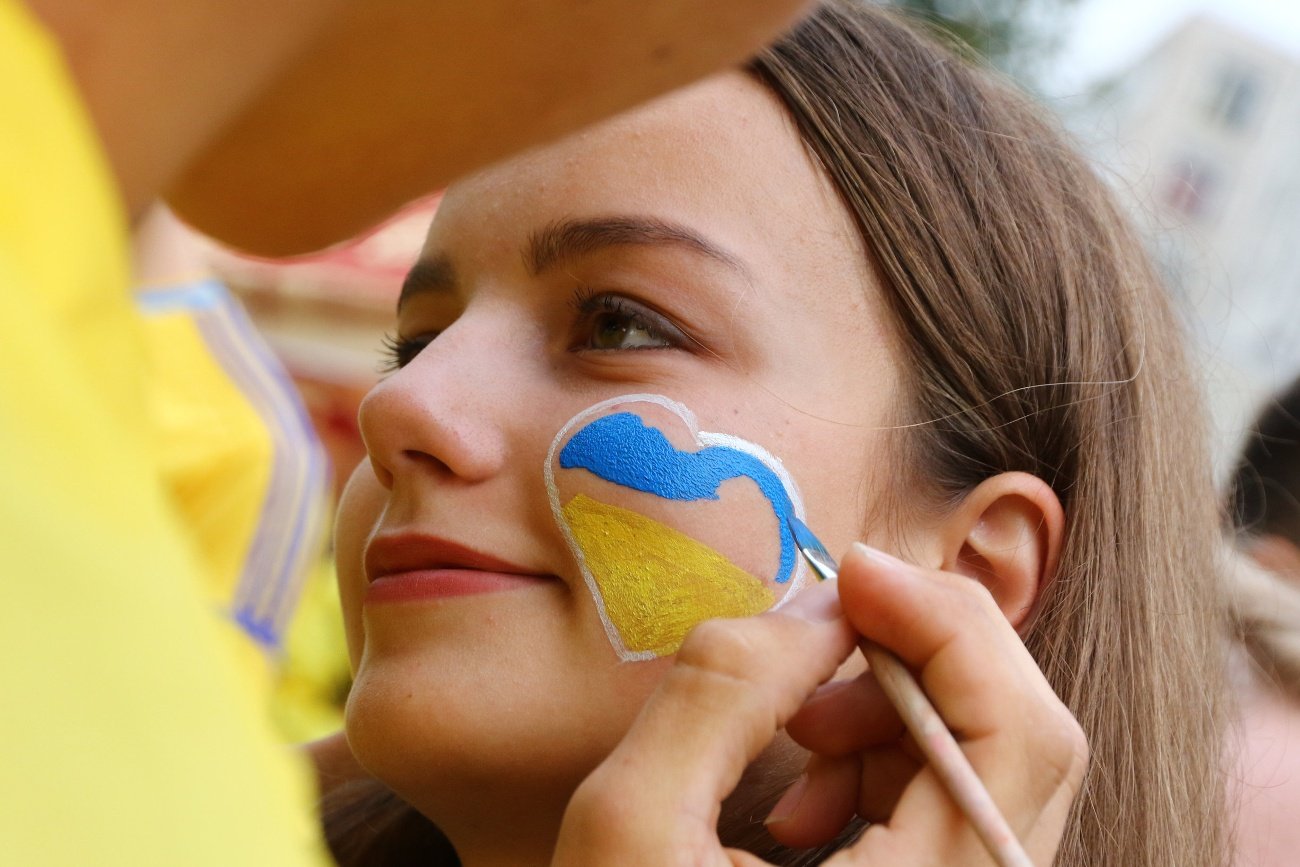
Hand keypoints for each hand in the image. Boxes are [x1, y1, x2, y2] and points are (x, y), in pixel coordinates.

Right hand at [552, 543, 1086, 865]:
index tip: (852, 571)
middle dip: (916, 657)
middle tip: (820, 636)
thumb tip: (819, 604)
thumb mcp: (629, 830)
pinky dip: (883, 766)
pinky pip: (951, 808)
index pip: (1021, 736)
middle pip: (1021, 738)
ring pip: (990, 766)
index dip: (948, 623)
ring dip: (893, 713)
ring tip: (794, 736)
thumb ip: (721, 693)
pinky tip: (801, 798)